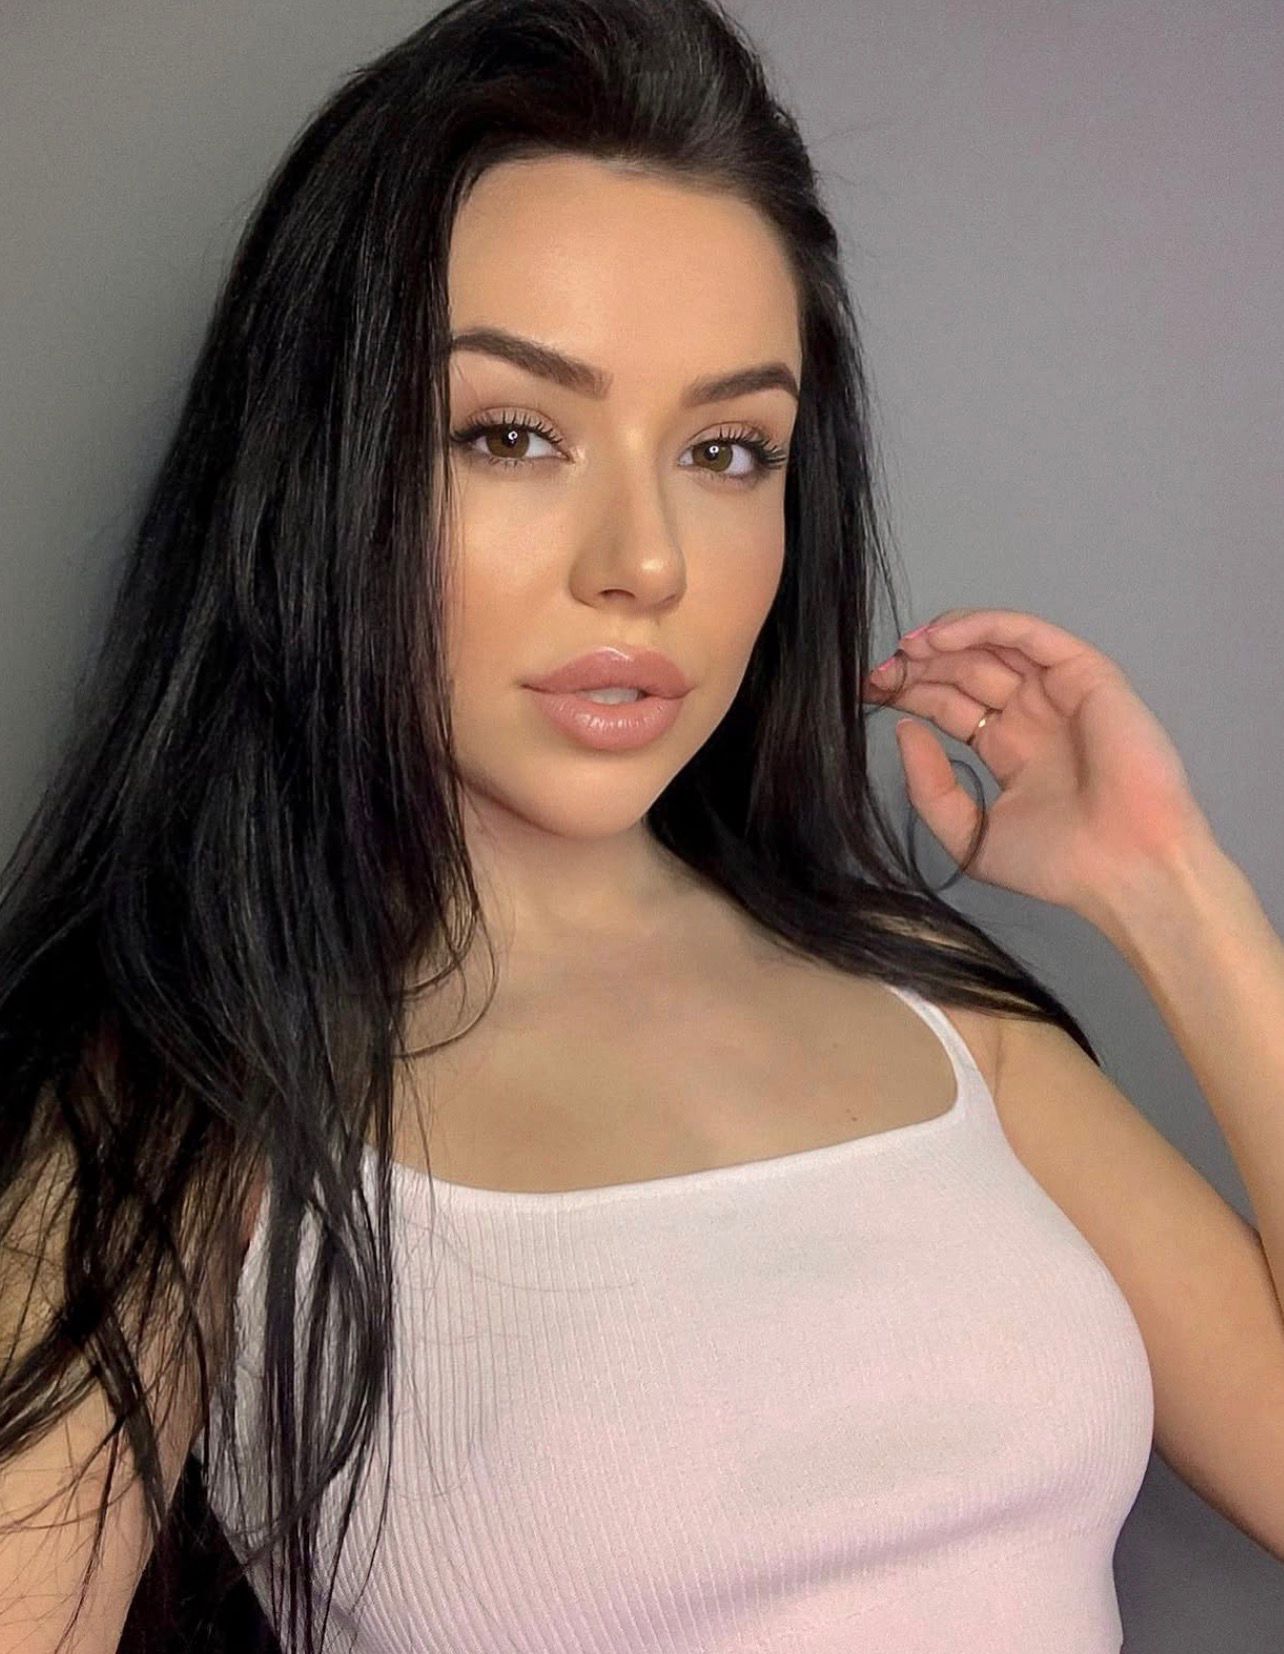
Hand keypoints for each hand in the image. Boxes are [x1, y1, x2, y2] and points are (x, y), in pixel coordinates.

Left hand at [862, 607, 1218, 917]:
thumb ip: (930, 787)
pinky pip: (1030, 637)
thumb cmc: (1058, 865)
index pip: (950, 705)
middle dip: (920, 667)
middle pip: (966, 672)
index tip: (869, 691)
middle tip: (879, 672)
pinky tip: (943, 637)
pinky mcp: (1085, 676)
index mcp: (1008, 749)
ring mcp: (1058, 694)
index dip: (910, 693)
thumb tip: (905, 731)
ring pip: (995, 647)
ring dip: (947, 640)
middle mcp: (1032, 715)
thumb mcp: (970, 834)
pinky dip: (985, 627)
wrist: (1122, 870)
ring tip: (907, 650)